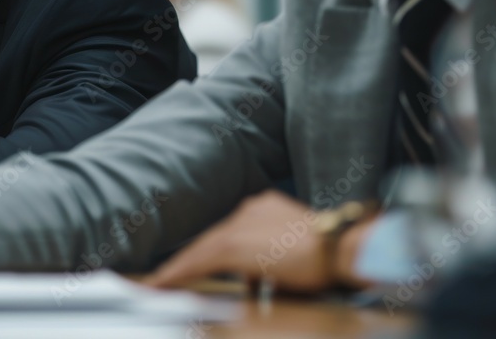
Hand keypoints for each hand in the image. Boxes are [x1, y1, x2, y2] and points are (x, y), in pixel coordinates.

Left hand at [146, 190, 372, 292]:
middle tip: (165, 279)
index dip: (208, 252)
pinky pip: (198, 260)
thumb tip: (256, 284)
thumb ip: (271, 264)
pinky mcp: (233, 243)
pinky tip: (163, 285)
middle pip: (212, 240)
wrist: (337, 247)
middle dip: (190, 261)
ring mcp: (240, 224)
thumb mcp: (293, 257)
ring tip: (158, 285)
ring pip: (201, 249)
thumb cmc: (326, 256)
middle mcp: (248, 210)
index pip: (229, 235)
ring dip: (179, 269)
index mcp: (264, 210)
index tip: (194, 265)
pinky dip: (178, 273)